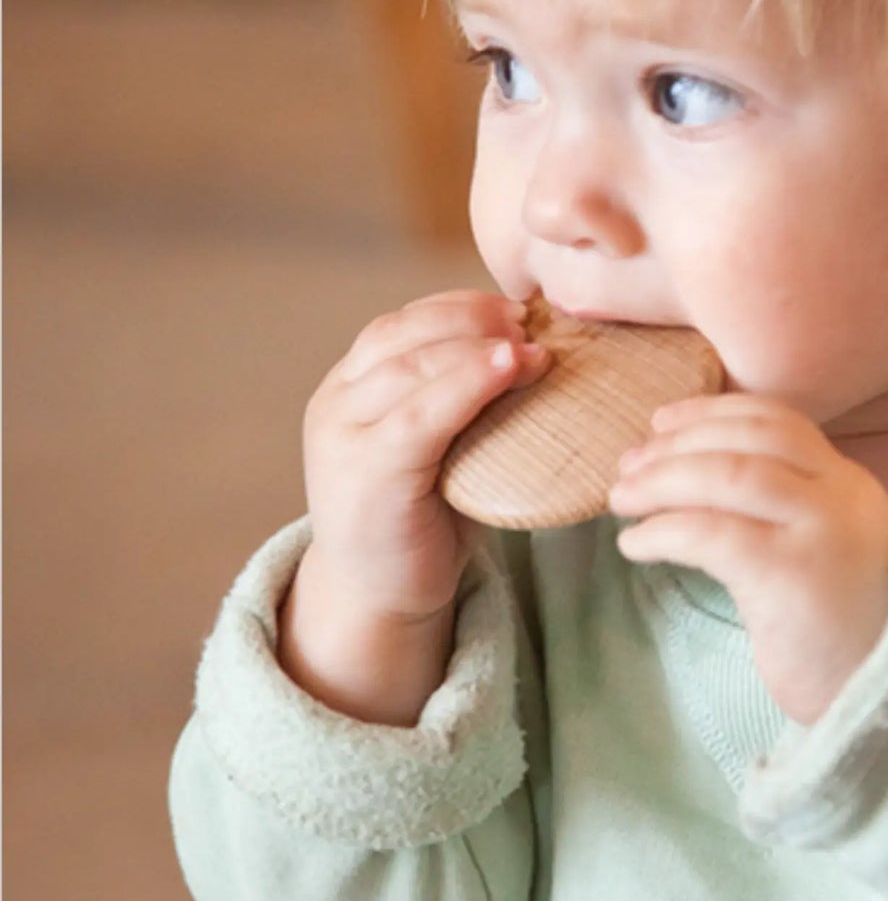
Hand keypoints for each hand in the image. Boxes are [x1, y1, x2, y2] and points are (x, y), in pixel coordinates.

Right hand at [300, 289, 550, 622]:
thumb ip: (460, 394)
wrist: (380, 595)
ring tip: (529, 349)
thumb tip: (537, 344)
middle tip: (528, 321)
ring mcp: (341, 440)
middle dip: (471, 320)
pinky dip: (466, 387)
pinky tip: (506, 371)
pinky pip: (417, 419)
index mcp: (349, 385)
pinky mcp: (364, 478)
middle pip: (402, 337)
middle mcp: (336, 404)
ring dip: (475, 349)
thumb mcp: (440, 440)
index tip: (514, 305)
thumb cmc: (424, 513)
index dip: (459, 307)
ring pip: (409, 371)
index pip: (401, 323)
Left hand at [608, 393, 887, 724]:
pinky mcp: (792, 577)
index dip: (712, 412)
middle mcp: (840, 495)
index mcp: (847, 482)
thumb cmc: (841, 631)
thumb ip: (781, 508)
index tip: (662, 421)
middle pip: (747, 441)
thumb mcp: (821, 548)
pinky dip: (664, 531)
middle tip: (628, 465)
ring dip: (662, 481)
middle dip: (677, 444)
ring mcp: (820, 532)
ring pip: (728, 476)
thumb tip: (686, 473)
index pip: (776, 420)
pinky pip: (714, 534)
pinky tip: (634, 545)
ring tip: (621, 500)